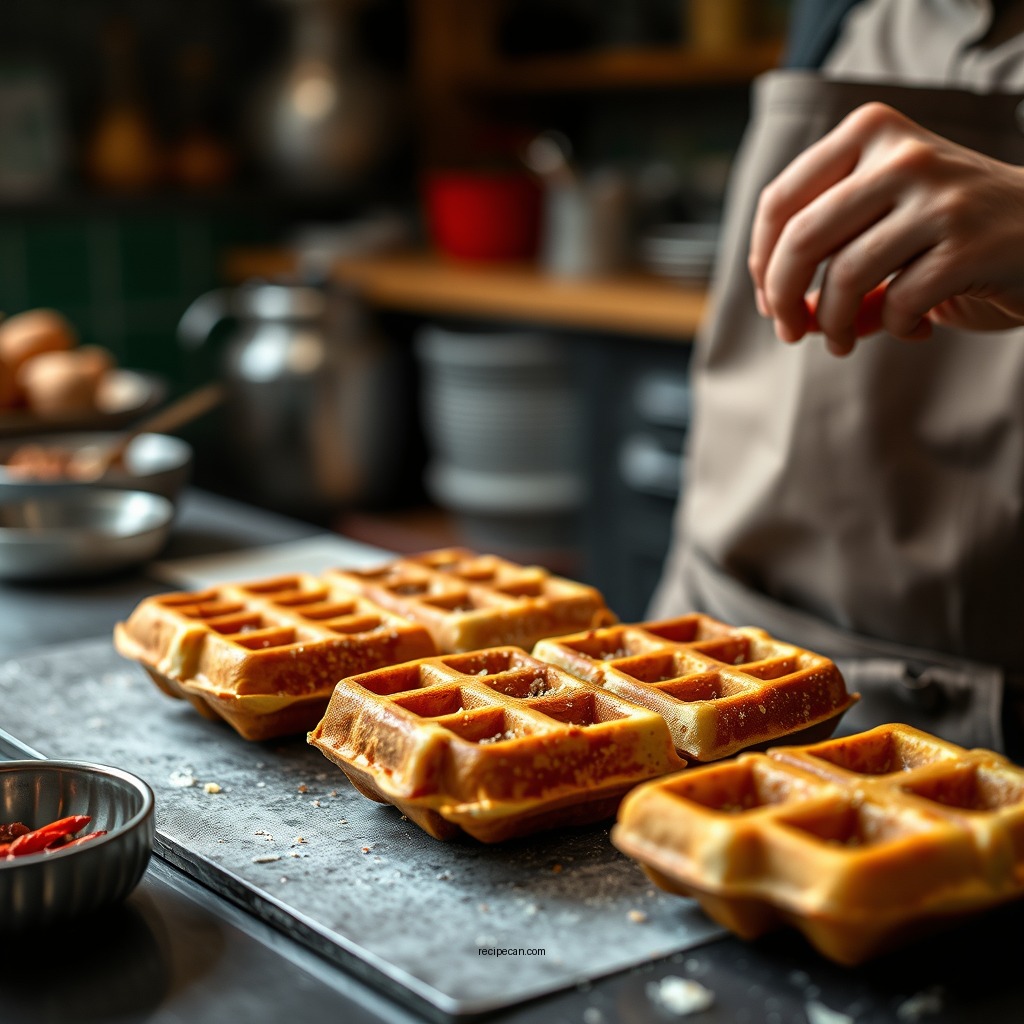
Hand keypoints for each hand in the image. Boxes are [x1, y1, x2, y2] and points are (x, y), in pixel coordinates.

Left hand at [748, 102, 1023, 355]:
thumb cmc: (947, 229)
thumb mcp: (881, 216)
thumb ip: (828, 247)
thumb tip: (780, 311)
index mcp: (870, 133)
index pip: (780, 201)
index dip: (762, 262)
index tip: (769, 299)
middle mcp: (903, 155)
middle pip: (802, 239)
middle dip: (783, 299)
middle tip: (790, 331)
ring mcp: (940, 198)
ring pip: (846, 275)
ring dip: (833, 325)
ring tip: (844, 342)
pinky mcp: (969, 244)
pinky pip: (899, 302)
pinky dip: (893, 327)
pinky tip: (912, 328)